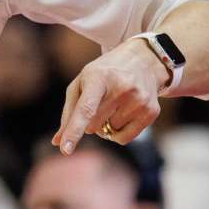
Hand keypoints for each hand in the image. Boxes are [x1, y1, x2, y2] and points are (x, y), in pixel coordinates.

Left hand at [51, 37, 169, 153]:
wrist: (143, 60)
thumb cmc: (104, 74)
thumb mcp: (83, 82)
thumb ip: (69, 111)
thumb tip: (57, 142)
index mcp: (99, 77)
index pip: (85, 109)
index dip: (74, 130)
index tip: (64, 148)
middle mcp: (122, 88)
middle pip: (94, 125)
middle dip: (89, 122)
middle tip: (98, 102)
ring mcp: (139, 100)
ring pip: (109, 134)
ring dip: (106, 125)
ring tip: (113, 104)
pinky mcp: (151, 112)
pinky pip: (124, 138)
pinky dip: (118, 132)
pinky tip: (123, 114)